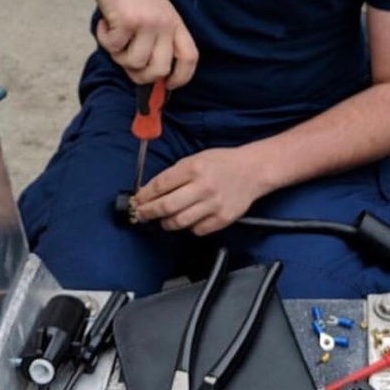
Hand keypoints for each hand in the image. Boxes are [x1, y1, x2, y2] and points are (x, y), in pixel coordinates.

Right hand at [88, 0, 197, 86]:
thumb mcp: (154, 14)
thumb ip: (157, 40)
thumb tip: (151, 78)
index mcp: (176, 24)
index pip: (190, 59)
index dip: (181, 78)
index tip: (167, 86)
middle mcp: (166, 25)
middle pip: (159, 71)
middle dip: (139, 75)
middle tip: (125, 59)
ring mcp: (149, 23)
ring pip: (134, 64)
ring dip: (118, 55)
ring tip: (115, 35)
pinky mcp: (128, 21)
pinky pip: (114, 49)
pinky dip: (104, 41)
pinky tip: (106, 24)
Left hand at [132, 148, 262, 234]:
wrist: (252, 170)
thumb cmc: (222, 163)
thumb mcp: (196, 158)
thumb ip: (174, 174)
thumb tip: (151, 191)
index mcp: (194, 168)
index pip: (161, 185)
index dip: (145, 196)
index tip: (137, 201)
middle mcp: (204, 186)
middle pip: (166, 206)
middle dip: (148, 212)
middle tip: (141, 214)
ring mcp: (214, 204)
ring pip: (179, 222)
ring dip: (166, 223)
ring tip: (163, 219)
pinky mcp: (223, 219)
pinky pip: (197, 230)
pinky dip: (188, 228)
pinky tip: (188, 220)